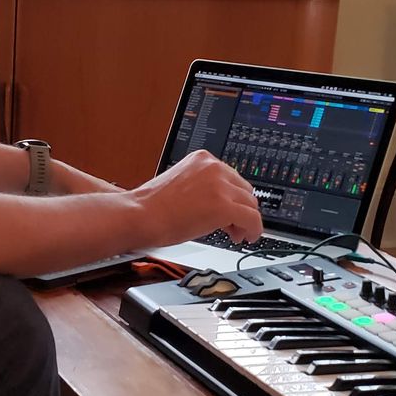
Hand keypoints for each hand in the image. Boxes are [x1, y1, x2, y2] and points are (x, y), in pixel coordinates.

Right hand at [131, 151, 262, 245]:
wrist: (140, 215)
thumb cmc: (152, 206)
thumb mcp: (181, 184)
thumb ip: (202, 187)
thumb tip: (219, 203)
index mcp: (202, 158)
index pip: (232, 177)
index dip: (233, 197)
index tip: (231, 210)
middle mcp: (214, 167)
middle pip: (245, 189)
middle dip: (241, 209)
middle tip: (232, 226)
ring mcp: (220, 185)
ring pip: (251, 204)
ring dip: (246, 221)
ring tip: (234, 234)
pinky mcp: (224, 206)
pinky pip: (252, 219)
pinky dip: (254, 230)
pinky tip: (247, 238)